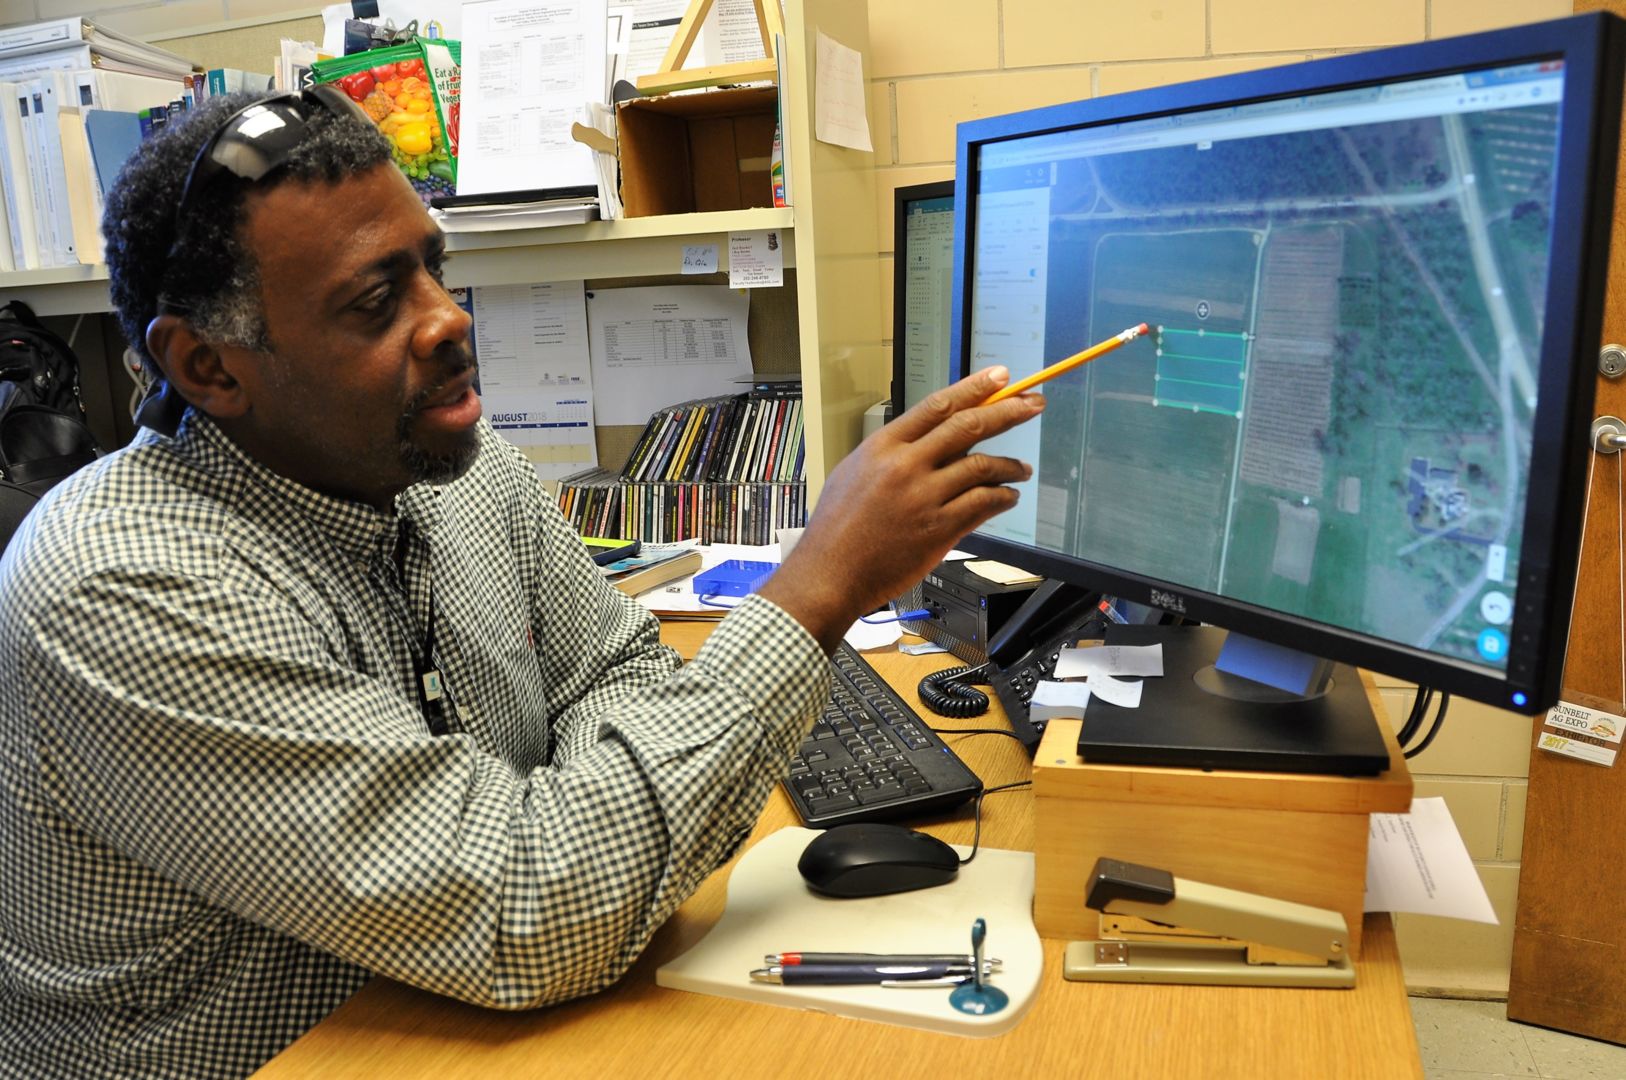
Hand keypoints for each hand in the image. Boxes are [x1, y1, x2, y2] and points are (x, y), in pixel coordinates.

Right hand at [758, 367, 1044, 651]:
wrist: (829, 574)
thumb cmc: (836, 529)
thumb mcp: (853, 473)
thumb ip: (893, 454)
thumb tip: (930, 441)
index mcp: (882, 446)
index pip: (938, 405)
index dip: (974, 388)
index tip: (999, 377)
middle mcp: (905, 466)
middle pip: (968, 427)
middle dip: (1008, 411)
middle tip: (1032, 404)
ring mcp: (924, 498)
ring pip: (982, 467)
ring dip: (1010, 465)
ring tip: (1022, 469)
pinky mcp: (939, 530)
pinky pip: (982, 504)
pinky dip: (1002, 497)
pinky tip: (1008, 497)